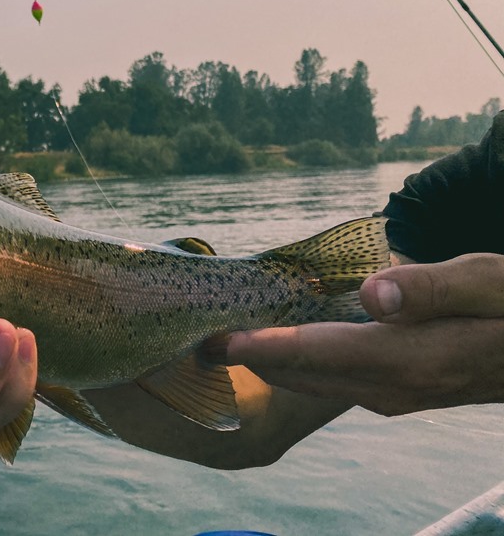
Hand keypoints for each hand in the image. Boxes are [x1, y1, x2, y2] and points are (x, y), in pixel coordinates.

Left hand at [224, 253, 503, 415]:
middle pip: (306, 376)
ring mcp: (398, 396)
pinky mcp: (401, 392)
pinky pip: (334, 384)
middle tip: (203, 338)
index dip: (264, 348)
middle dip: (253, 360)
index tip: (218, 341)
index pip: (320, 353)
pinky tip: (283, 348)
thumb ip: (430, 289)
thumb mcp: (487, 283)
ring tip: (227, 342)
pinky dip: (299, 369)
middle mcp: (397, 386)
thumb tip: (372, 292)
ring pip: (316, 385)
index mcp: (413, 358)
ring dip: (271, 367)